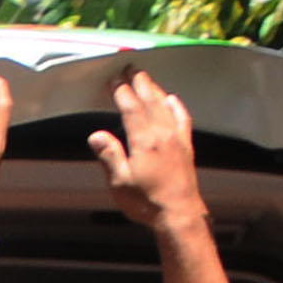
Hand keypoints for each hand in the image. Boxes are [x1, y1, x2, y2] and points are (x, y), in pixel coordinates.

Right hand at [89, 71, 201, 233]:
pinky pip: (182, 118)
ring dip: (154, 89)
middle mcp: (162, 134)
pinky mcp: (185, 146)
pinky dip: (176, 105)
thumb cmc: (147, 202)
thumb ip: (109, 156)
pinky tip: (172, 99)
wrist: (179, 214)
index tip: (112, 81)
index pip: (130, 108)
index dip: (121, 92)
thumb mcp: (120, 183)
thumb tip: (96, 135)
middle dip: (138, 82)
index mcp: (144, 141)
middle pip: (149, 100)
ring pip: (165, 105)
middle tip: (130, 68)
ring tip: (146, 78)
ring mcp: (176, 138)